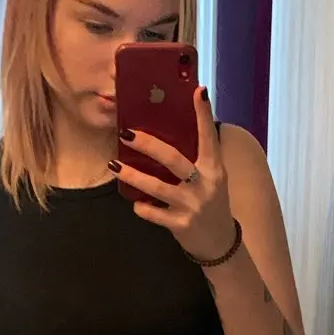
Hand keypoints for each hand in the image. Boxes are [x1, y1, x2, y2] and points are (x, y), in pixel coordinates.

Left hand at [115, 87, 238, 264]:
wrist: (219, 242)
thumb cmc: (210, 201)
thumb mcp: (211, 178)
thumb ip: (196, 158)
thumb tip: (170, 130)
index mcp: (214, 168)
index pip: (209, 137)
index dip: (204, 115)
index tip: (197, 92)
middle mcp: (205, 185)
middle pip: (173, 160)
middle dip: (148, 145)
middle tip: (126, 133)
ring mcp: (192, 205)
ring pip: (157, 187)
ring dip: (133, 175)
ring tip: (114, 165)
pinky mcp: (181, 224)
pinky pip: (154, 213)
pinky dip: (142, 207)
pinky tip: (135, 202)